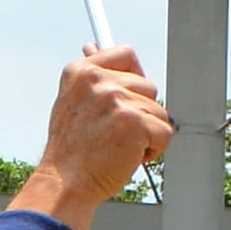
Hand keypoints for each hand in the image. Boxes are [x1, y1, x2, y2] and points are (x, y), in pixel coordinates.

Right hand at [20, 46, 175, 218]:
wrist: (66, 183)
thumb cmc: (71, 151)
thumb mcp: (72, 102)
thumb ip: (90, 78)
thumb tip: (93, 46)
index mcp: (80, 71)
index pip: (125, 54)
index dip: (134, 75)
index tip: (129, 96)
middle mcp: (98, 80)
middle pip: (148, 86)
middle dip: (141, 112)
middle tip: (115, 134)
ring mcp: (118, 98)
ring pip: (159, 111)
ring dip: (147, 133)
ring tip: (119, 147)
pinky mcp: (136, 121)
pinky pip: (165, 132)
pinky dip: (154, 150)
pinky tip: (129, 157)